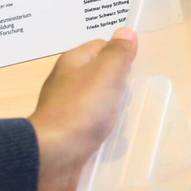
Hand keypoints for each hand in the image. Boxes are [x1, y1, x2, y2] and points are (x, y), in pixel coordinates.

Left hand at [29, 27, 137, 190]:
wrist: (52, 158)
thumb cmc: (81, 109)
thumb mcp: (105, 74)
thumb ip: (118, 53)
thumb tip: (126, 32)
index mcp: (73, 63)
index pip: (102, 47)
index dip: (121, 55)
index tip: (137, 69)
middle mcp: (68, 84)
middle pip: (103, 78)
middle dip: (122, 88)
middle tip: (136, 97)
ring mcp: (68, 112)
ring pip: (101, 107)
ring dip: (116, 115)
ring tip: (131, 122)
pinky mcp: (71, 138)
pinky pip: (96, 131)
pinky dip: (107, 137)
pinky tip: (117, 143)